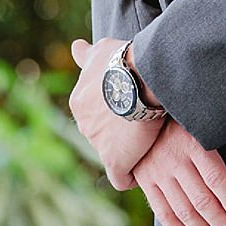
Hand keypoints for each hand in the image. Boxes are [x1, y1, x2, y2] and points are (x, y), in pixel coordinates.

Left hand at [68, 37, 162, 188]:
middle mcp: (83, 124)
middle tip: (141, 125)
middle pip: (101, 133)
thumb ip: (87, 54)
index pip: (94, 113)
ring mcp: (97, 144)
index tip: (130, 110)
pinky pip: (119, 178)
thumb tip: (76, 47)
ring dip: (127, 150)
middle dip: (117, 131)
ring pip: (112, 152)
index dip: (113, 112)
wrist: (141, 76)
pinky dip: (129, 176)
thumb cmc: (123, 60)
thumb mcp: (101, 50)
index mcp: (79, 102)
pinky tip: (140, 170)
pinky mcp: (115, 161)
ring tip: (149, 144)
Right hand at [129, 113, 225, 225]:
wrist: (138, 107)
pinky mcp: (145, 181)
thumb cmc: (182, 115)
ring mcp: (157, 172)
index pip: (217, 179)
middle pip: (202, 201)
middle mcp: (174, 159)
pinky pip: (163, 213)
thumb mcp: (208, 117)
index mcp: (194, 142)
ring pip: (184, 211)